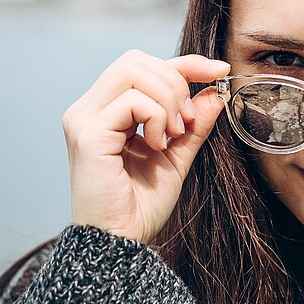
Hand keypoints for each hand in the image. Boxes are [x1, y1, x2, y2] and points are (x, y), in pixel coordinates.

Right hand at [62, 49, 229, 243]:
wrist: (122, 243)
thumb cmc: (141, 206)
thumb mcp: (177, 157)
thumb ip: (194, 124)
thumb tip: (216, 91)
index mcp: (104, 110)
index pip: (143, 65)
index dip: (185, 62)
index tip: (220, 70)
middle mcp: (88, 109)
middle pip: (136, 60)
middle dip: (176, 82)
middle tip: (189, 121)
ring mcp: (84, 119)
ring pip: (134, 72)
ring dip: (168, 100)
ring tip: (174, 136)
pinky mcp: (88, 134)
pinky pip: (132, 101)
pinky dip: (157, 118)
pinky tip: (157, 146)